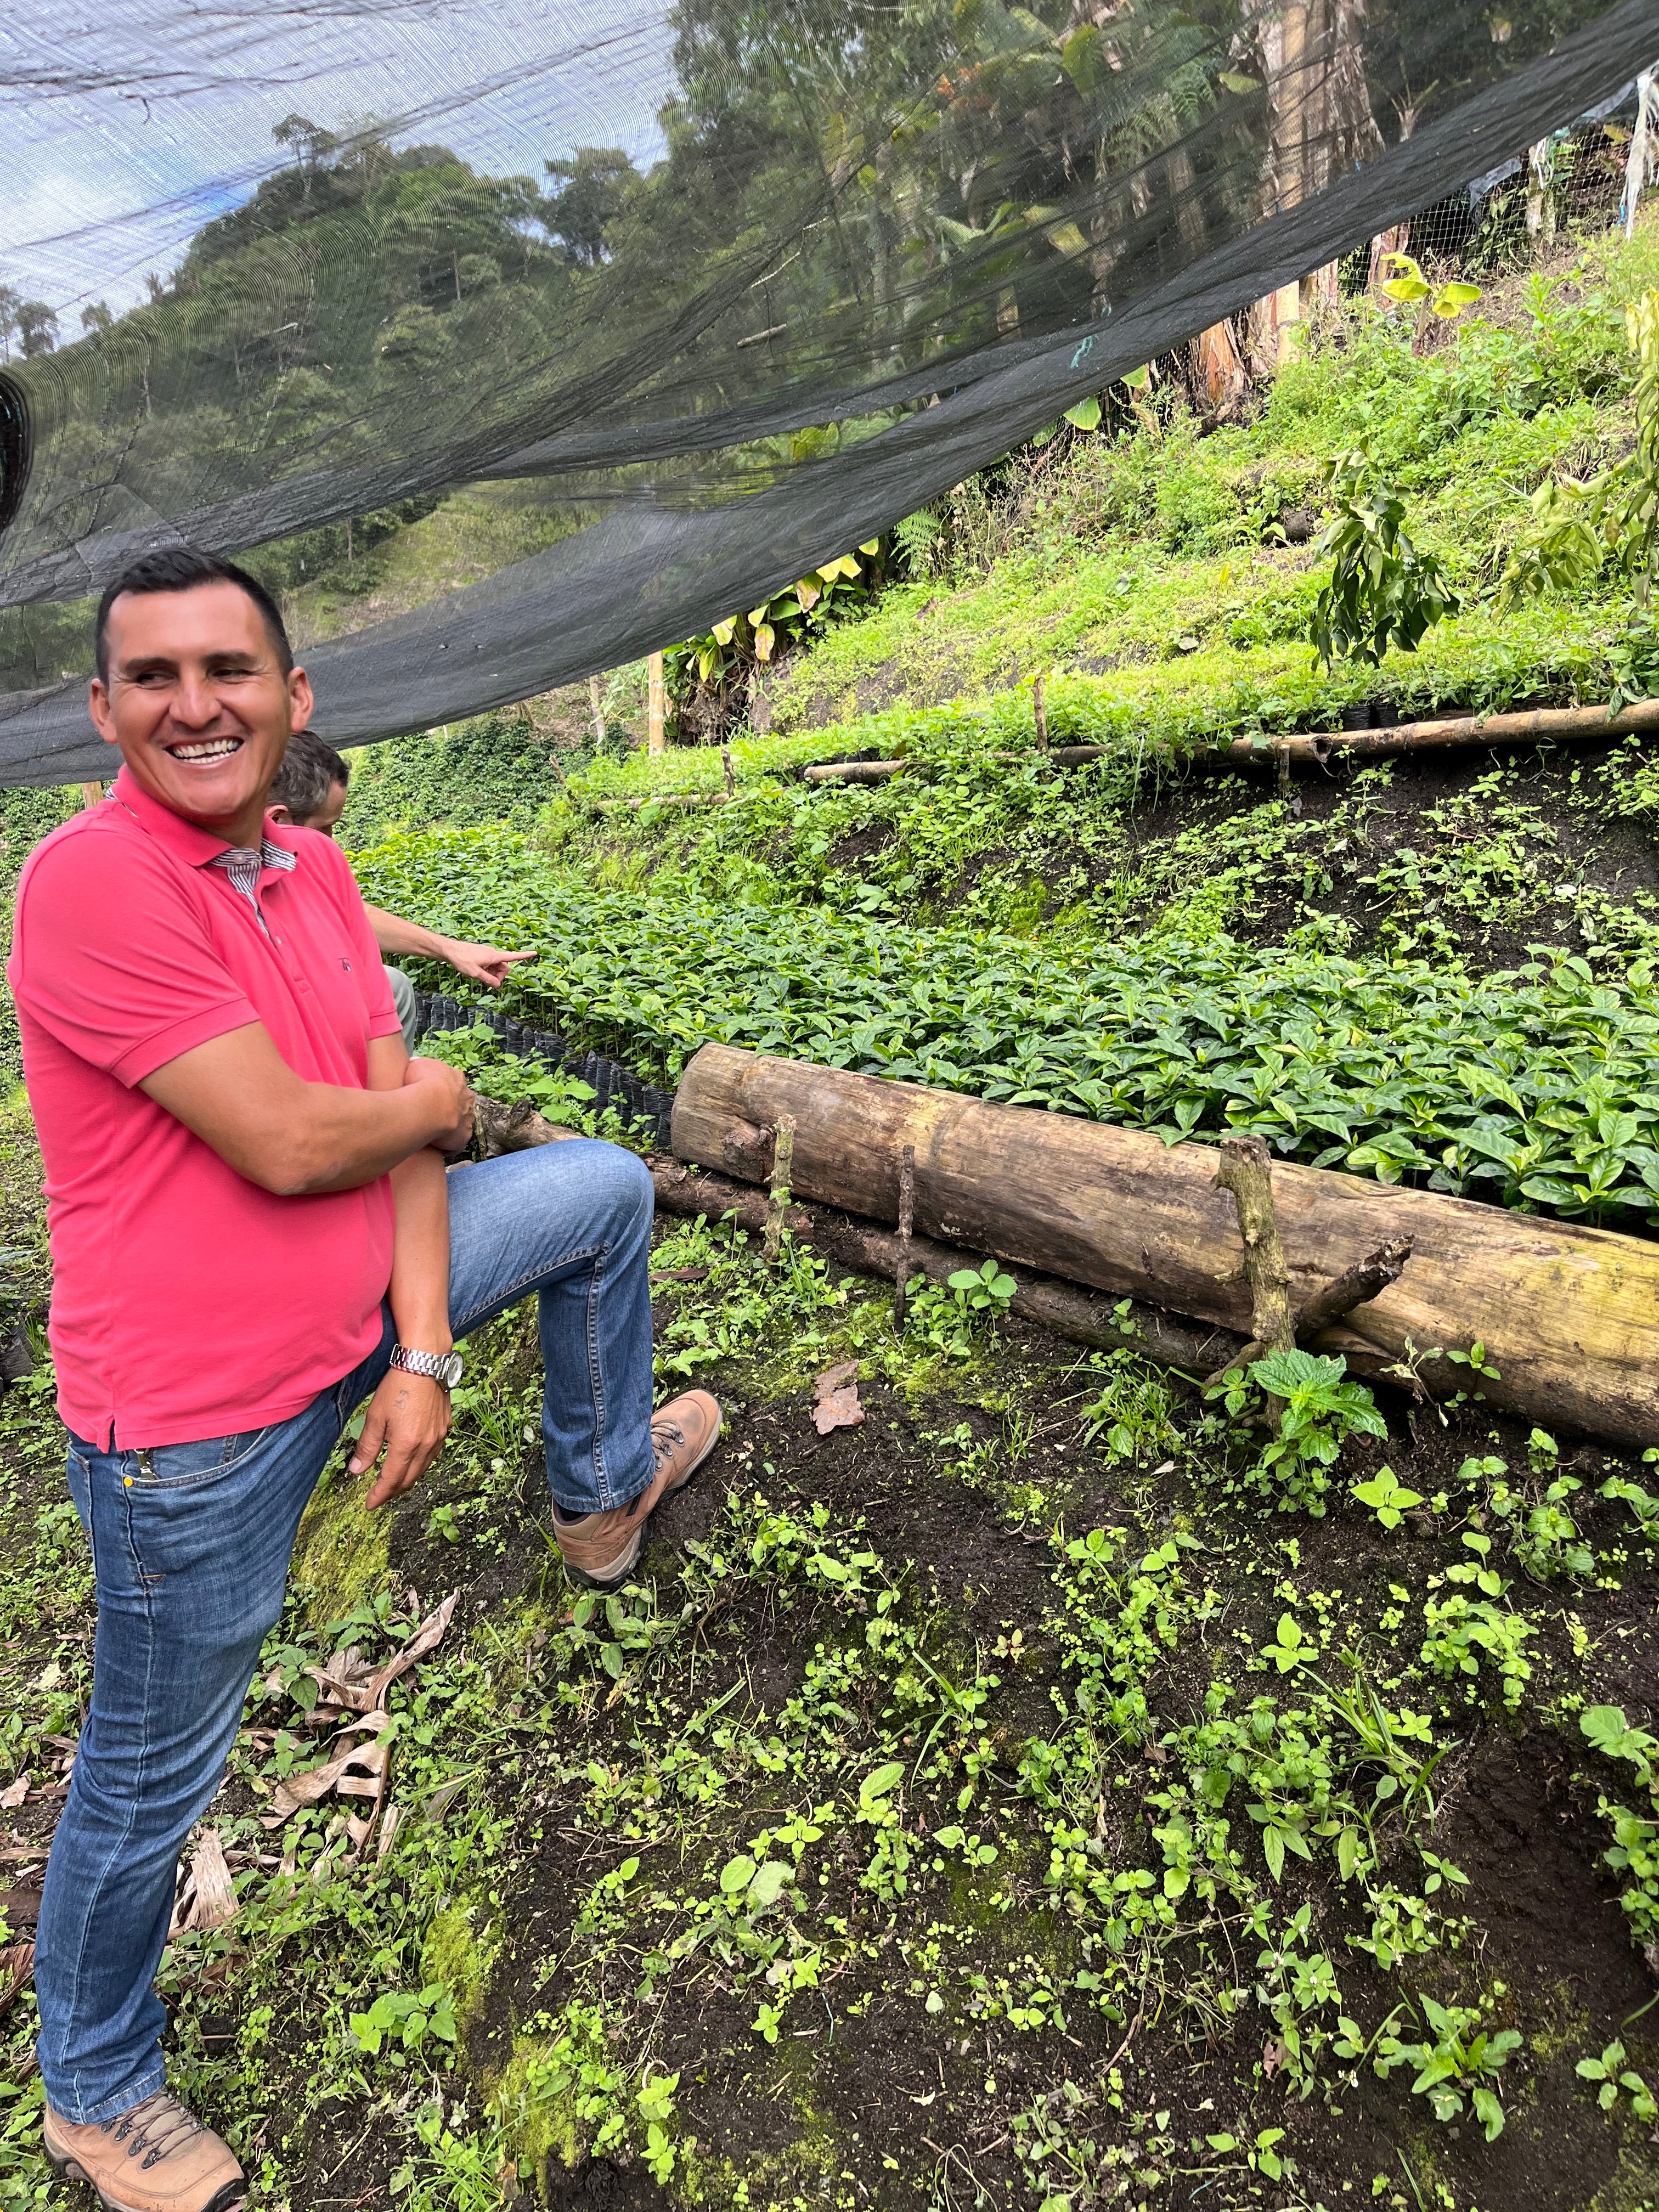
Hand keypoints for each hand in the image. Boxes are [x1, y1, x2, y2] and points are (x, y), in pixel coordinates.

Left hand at [351, 1366, 451, 1508]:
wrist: (426, 1362)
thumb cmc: (398, 1385)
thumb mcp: (375, 1416)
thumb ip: (367, 1446)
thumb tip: (357, 1471)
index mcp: (406, 1445)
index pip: (391, 1480)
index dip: (379, 1495)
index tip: (369, 1504)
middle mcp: (426, 1445)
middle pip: (409, 1479)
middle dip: (393, 1491)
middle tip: (379, 1495)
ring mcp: (439, 1437)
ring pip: (423, 1469)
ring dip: (407, 1479)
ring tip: (394, 1481)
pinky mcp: (445, 1427)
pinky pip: (432, 1454)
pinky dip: (420, 1464)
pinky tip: (412, 1460)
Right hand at [402, 1055, 473, 1151]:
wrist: (431, 1105)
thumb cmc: (421, 1082)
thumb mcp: (417, 1065)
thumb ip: (419, 1067)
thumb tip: (415, 1067)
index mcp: (457, 1078)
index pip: (452, 1082)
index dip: (440, 1088)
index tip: (428, 1094)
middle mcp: (467, 1097)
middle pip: (459, 1102)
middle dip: (448, 1107)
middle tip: (430, 1113)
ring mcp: (468, 1118)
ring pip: (460, 1122)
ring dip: (448, 1126)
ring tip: (430, 1131)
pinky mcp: (464, 1137)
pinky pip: (456, 1142)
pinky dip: (447, 1145)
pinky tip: (434, 1146)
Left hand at [443, 940, 534, 988]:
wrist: (450, 950)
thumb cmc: (462, 960)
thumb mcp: (475, 973)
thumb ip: (488, 980)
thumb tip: (498, 985)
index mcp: (494, 956)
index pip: (513, 956)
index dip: (524, 956)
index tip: (535, 953)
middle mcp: (493, 953)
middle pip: (504, 966)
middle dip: (499, 975)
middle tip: (488, 981)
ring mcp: (487, 954)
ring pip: (496, 966)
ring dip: (492, 973)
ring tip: (479, 975)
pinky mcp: (482, 955)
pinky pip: (490, 964)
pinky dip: (487, 970)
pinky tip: (477, 971)